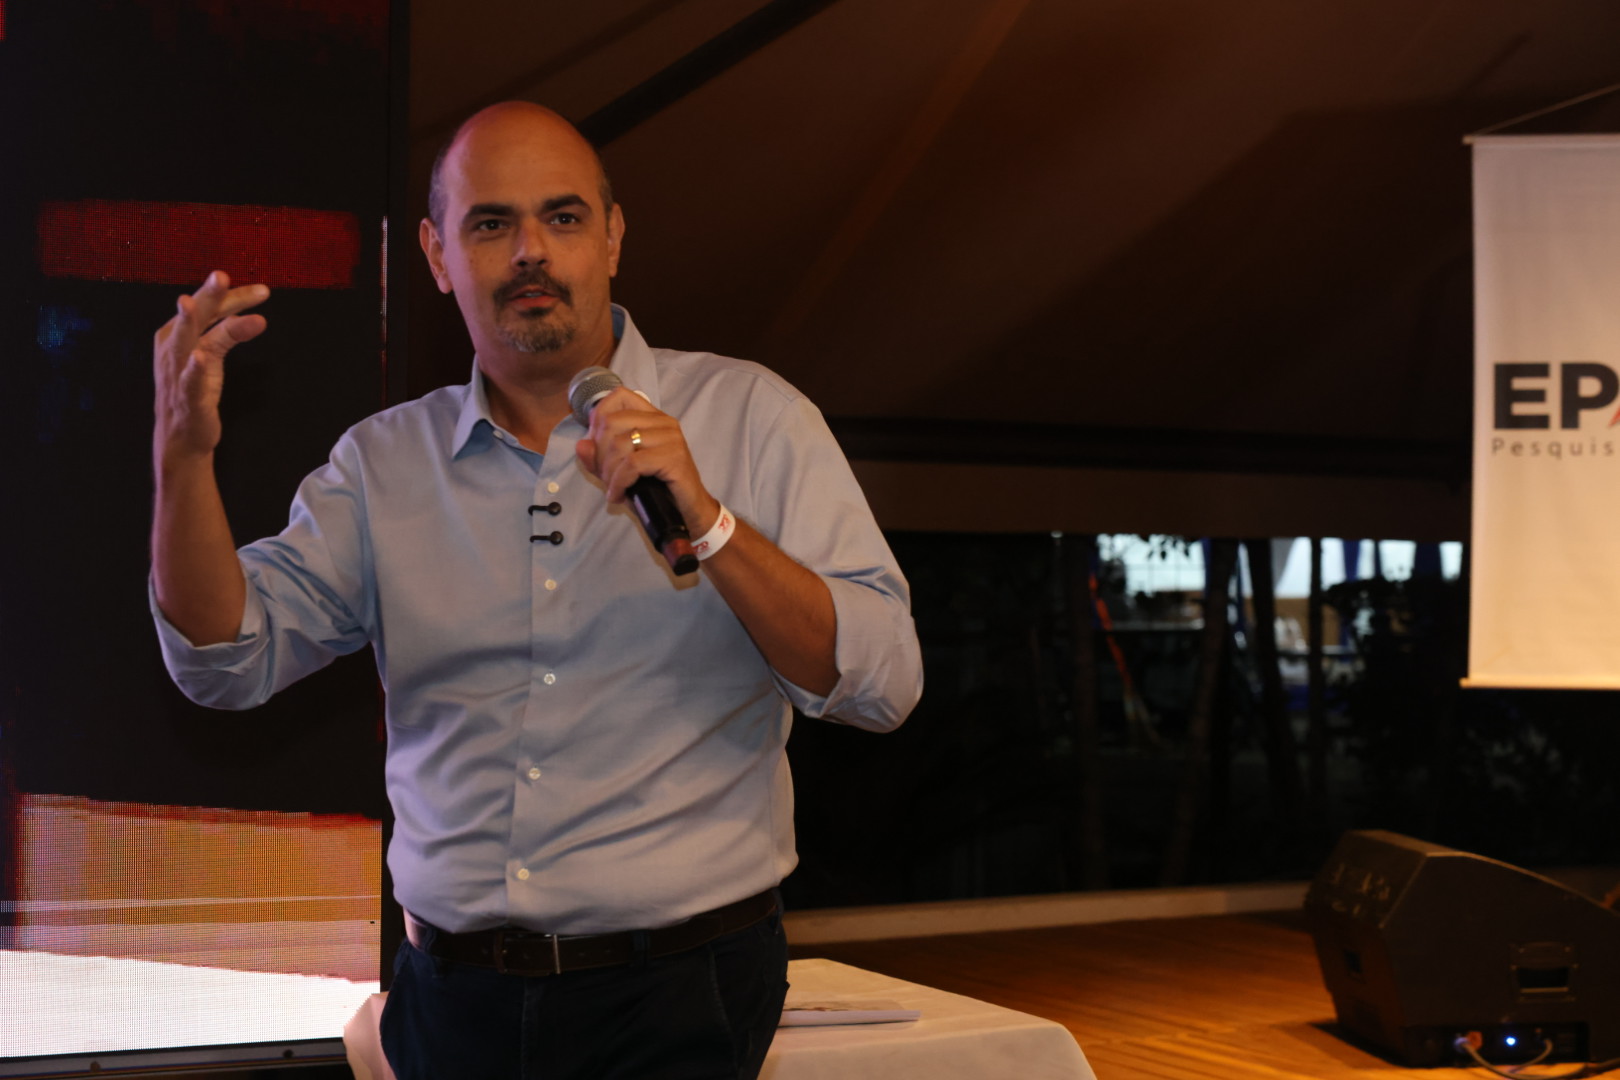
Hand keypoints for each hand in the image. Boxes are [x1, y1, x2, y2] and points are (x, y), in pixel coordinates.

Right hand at [153, 270, 269, 466]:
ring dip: (187, 323)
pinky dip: (193, 370)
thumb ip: (230, 332)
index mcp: (176, 333)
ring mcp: (177, 373)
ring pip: (183, 343)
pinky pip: (189, 382)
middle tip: (221, 274)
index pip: (208, 308)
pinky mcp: (187, 398)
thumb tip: (255, 315)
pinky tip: (200, 357)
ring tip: (189, 303)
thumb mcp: (212, 354)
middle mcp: (173, 349)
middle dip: (206, 296)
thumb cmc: (194, 387)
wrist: (181, 435)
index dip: (232, 296)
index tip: (262, 291)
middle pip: (194, 317)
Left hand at [574, 387, 720, 533]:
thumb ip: (599, 457)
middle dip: (600, 453)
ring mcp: (670, 438)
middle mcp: (663, 422)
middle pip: (612, 422)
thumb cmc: (656, 489)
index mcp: (653, 418)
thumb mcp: (621, 471)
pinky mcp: (673, 457)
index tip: (597, 445)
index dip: (599, 417)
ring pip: (620, 444)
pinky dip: (619, 482)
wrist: (686, 512)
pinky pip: (633, 464)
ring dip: (608, 472)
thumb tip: (581, 445)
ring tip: (613, 489)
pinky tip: (618, 495)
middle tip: (605, 476)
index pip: (620, 396)